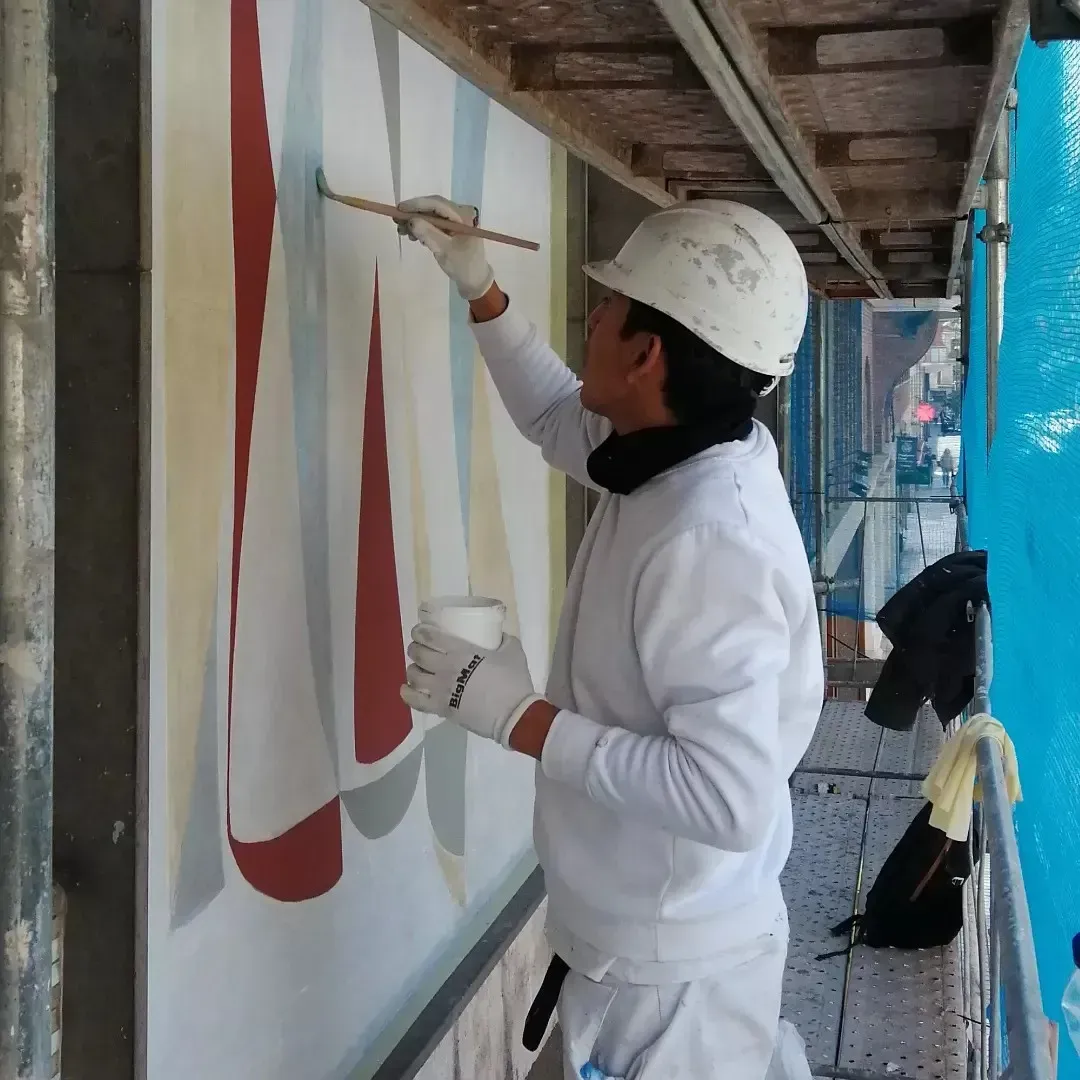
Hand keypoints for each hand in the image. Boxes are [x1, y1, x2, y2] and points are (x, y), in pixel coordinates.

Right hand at [398, 195, 494, 301]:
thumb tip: (410, 221)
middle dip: (414, 213)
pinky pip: (433, 223)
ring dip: (416, 221)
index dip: (417, 204)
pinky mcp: (450, 228)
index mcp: (463, 216)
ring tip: (402, 231)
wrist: (474, 280)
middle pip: (433, 207)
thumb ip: (428, 234)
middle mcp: (460, 213)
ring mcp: (455, 220)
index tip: (400, 209)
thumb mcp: (444, 251)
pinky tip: (413, 235)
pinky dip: (422, 227)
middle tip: (396, 220)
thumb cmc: (463, 266)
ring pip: (431, 215)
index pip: (438, 204)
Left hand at [400, 624, 540, 746]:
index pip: (430, 636)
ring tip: (417, 669)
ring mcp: (441, 689)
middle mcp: (445, 668)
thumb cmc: (513, 681)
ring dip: (412, 669)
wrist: (513, 714)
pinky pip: (416, 701)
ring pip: (414, 675)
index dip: (420, 631)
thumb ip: (503, 640)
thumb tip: (498, 636)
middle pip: (418, 654)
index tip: (419, 631)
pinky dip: (407, 694)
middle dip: (414, 648)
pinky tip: (406, 689)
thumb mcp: (513, 650)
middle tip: (419, 648)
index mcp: (461, 651)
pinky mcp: (442, 708)